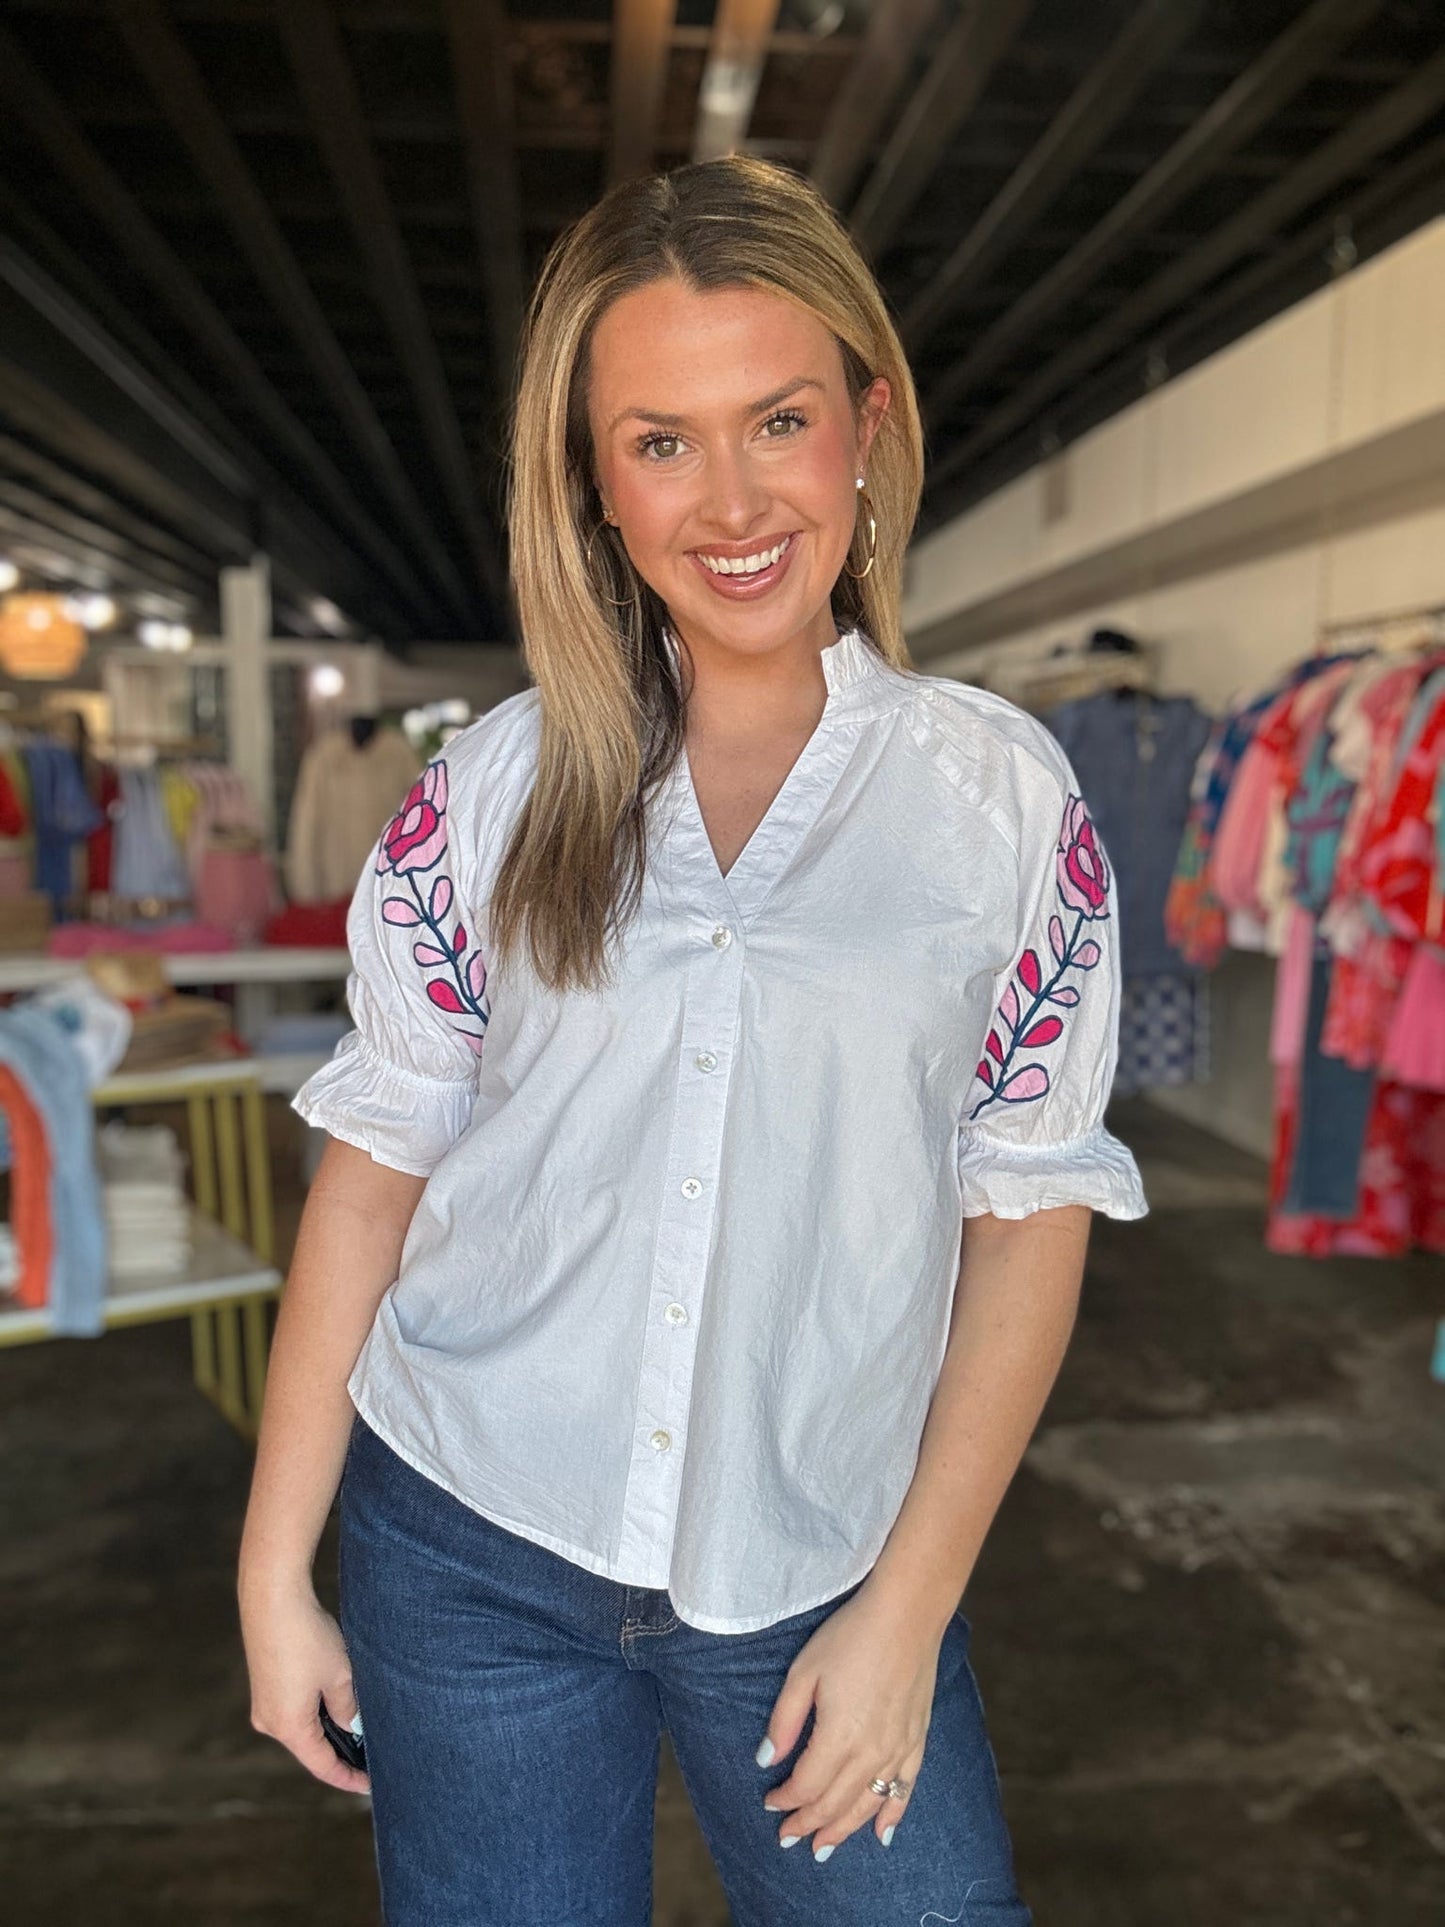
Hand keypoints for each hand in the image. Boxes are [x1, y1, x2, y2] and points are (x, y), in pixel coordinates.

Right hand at [241, 1578, 370, 1795]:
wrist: (273, 1598)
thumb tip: (351, 1727)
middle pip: (311, 1749)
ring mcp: (264, 1705)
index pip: (323, 1766)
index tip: (371, 1784)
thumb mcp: (340, 1676)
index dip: (348, 1778)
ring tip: (359, 1728)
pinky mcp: (264, 1686)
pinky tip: (336, 1701)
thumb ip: (348, 1708)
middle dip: (341, 1753)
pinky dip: (315, 1712)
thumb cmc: (308, 1637)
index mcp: (289, 1728)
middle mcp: (270, 1723)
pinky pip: (293, 1710)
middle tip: (371, 1757)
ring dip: (328, 1730)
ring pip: (302, 1728)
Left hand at [755, 1579, 941, 1857]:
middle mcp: (871, 1753)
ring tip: (823, 1847)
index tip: (770, 1804)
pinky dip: (892, 1816)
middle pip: (835, 1803)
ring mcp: (899, 1749)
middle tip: (789, 1839)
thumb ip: (785, 1720)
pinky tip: (882, 1834)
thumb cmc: (850, 1636)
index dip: (786, 1801)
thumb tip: (767, 1760)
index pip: (807, 1786)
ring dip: (843, 1830)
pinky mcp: (918, 1739)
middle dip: (809, 1824)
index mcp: (839, 1736)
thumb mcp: (804, 1671)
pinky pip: (905, 1790)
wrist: (907, 1613)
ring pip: (868, 1805)